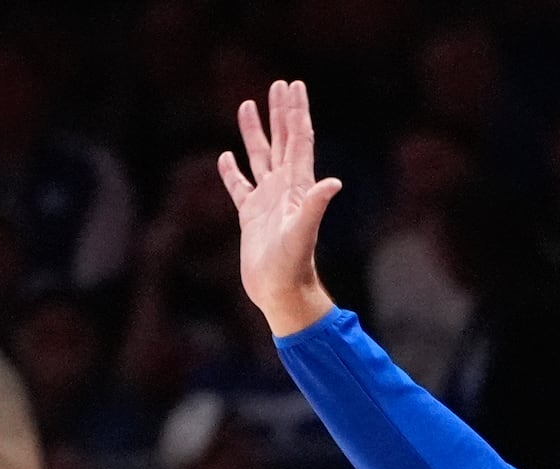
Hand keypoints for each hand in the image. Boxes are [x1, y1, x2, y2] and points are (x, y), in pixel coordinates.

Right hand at [216, 79, 341, 334]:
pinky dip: (231, 171)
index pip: (298, 140)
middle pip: (282, 141)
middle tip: (279, 84)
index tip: (293, 85)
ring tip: (248, 104)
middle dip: (280, 112)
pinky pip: (239, 186)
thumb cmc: (294, 267)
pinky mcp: (250, 217)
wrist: (283, 294)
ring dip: (255, 132)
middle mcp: (284, 189)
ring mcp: (266, 201)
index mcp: (298, 187)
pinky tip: (225, 156)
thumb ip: (316, 206)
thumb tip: (334, 182)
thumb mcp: (303, 233)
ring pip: (259, 157)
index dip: (295, 112)